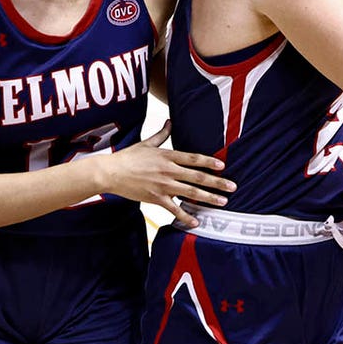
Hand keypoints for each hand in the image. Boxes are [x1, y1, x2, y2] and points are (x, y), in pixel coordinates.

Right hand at [98, 120, 235, 227]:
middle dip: (217, 182)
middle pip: (197, 177)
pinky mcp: (156, 198)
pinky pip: (174, 209)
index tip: (222, 166)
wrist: (110, 173)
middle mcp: (168, 171)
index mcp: (167, 156)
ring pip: (190, 193)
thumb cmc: (128, 157)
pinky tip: (196, 221)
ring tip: (223, 202)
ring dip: (209, 198)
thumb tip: (170, 121)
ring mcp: (163, 186)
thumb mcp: (146, 143)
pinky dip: (186, 216)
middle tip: (233, 187)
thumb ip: (162, 134)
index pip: (193, 158)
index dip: (209, 162)